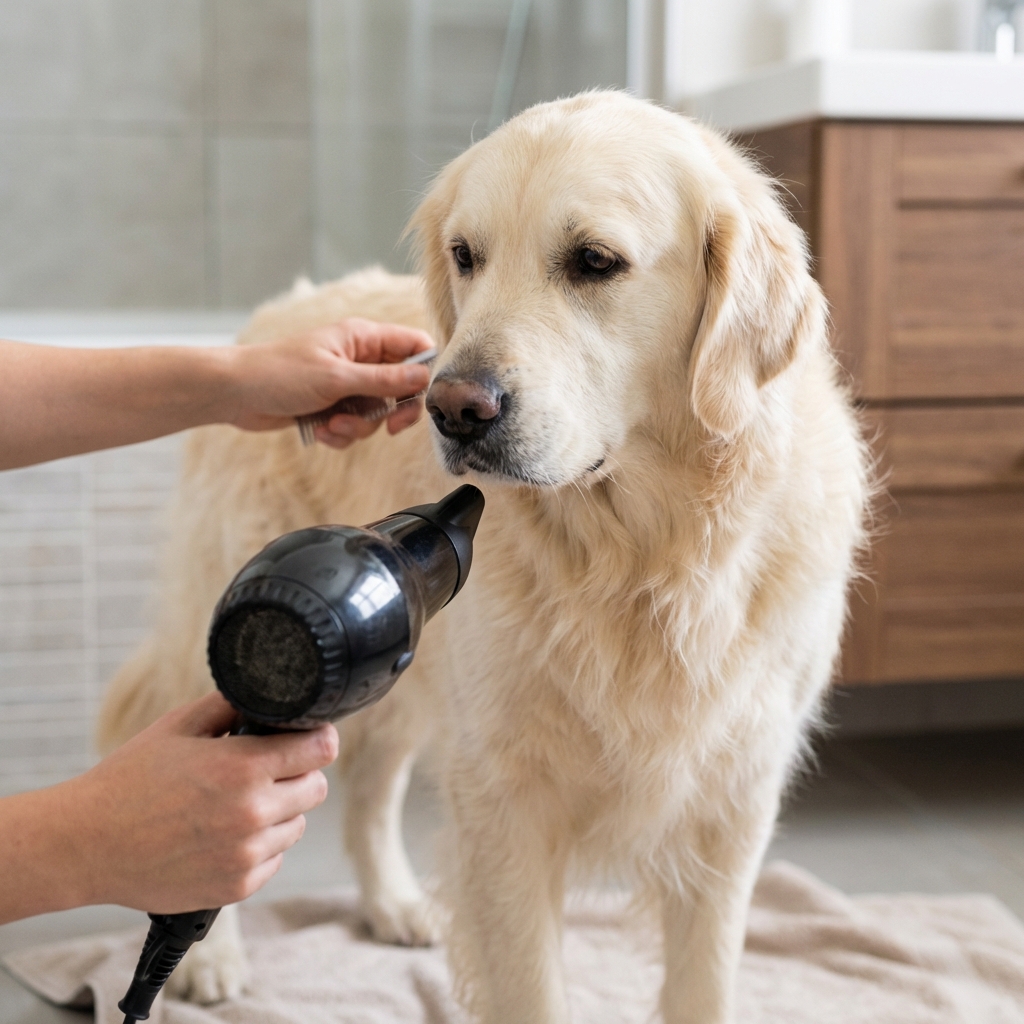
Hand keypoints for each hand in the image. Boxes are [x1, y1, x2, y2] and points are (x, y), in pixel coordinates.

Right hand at [63, 693, 337, 912]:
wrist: (86, 844)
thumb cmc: (129, 781)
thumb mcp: (179, 726)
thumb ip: (231, 705)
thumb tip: (270, 695)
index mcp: (242, 767)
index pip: (321, 749)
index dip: (319, 739)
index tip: (311, 737)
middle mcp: (252, 813)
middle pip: (317, 789)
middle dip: (299, 774)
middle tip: (267, 771)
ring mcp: (246, 855)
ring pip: (297, 826)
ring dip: (280, 813)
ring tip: (237, 805)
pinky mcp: (236, 887)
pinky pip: (274, 860)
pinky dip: (259, 847)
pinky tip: (225, 835)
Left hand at [227, 318, 433, 448]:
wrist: (235, 394)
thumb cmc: (279, 373)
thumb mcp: (337, 378)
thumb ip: (383, 380)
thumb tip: (423, 378)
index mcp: (363, 338)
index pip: (414, 345)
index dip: (425, 370)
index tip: (421, 396)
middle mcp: (359, 359)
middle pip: (402, 386)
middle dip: (393, 411)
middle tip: (390, 427)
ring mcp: (346, 384)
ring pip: (377, 412)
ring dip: (359, 427)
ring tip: (332, 426)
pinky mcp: (333, 406)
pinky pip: (355, 426)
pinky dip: (341, 433)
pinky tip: (320, 430)